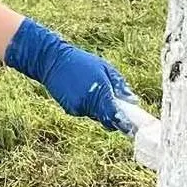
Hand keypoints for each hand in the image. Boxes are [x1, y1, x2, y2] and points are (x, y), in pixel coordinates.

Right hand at [3, 18, 136, 132]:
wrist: (53, 62)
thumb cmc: (82, 62)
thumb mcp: (105, 68)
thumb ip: (120, 85)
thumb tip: (133, 100)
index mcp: (100, 91)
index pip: (114, 115)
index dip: (123, 122)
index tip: (130, 125)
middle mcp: (89, 103)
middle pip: (106, 119)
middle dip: (112, 114)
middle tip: (115, 103)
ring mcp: (78, 108)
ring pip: (95, 116)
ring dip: (99, 109)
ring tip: (94, 90)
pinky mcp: (70, 109)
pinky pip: (85, 112)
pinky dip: (88, 106)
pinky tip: (83, 92)